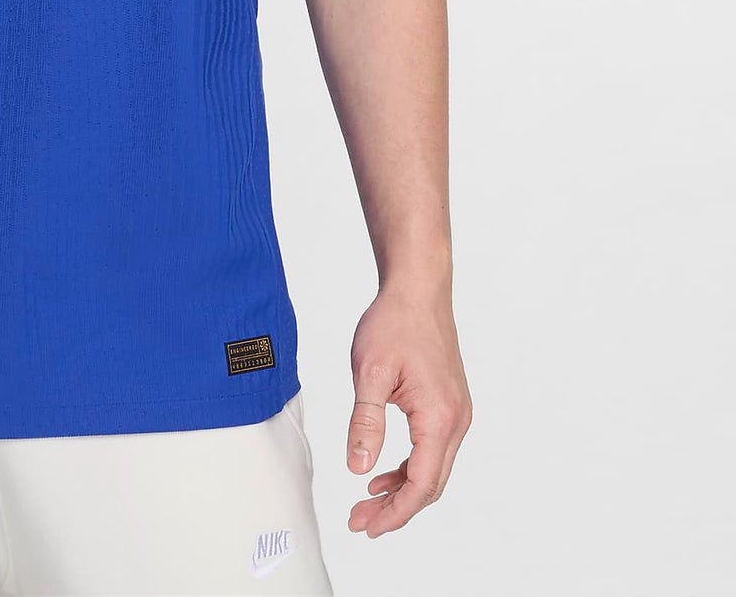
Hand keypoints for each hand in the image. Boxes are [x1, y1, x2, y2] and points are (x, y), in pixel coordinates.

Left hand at [345, 282, 471, 537]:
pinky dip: (409, 466)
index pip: (420, 484)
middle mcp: (456, 421)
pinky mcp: (449, 404)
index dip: (394, 512)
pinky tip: (383, 470)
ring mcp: (456, 413)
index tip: (366, 525)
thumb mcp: (369, 373)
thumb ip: (364, 423)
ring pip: (432, 469)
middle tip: (361, 521)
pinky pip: (432, 449)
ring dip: (402, 489)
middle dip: (396, 508)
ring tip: (367, 500)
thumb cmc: (395, 323)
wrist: (418, 290)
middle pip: (429, 484)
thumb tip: (358, 467)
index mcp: (439, 418)